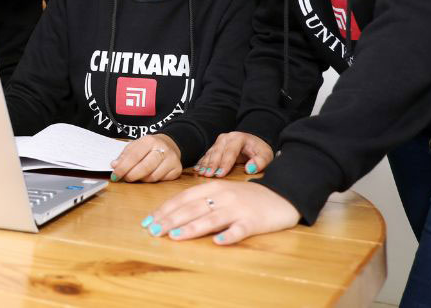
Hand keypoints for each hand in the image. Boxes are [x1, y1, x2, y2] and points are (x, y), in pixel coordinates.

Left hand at [111, 134, 182, 182]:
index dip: (123, 167)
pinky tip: (149, 176)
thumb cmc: (148, 147)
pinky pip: (161, 180)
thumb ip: (124, 156)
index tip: (115, 175)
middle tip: (125, 178)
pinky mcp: (177, 169)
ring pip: (153, 176)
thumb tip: (114, 165)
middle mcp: (162, 149)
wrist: (169, 145)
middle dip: (132, 175)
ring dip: (141, 179)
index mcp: (149, 140)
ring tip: (137, 176)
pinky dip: (152, 181)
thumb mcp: (135, 146)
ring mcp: (172, 159)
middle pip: (145, 167)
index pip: (134, 156)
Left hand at [141, 180, 299, 244]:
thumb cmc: (247, 197)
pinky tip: (218, 242)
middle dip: (171, 220)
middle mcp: (223, 196)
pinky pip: (240, 229)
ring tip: (175, 237)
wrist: (282, 195)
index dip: (165, 210)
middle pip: (193, 208)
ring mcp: (239, 209)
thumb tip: (174, 214)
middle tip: (154, 232)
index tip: (148, 221)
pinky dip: (229, 235)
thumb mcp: (222, 193)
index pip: (183, 198)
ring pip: (212, 218)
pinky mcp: (254, 222)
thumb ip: (201, 201)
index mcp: (213, 187)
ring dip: (192, 228)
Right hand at [194, 131, 272, 177]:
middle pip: (218, 151)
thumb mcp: (265, 156)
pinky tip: (198, 170)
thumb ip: (260, 162)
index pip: (231, 151)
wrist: (255, 144)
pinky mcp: (215, 147)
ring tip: (202, 174)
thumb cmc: (259, 151)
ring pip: (210, 153)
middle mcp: (227, 137)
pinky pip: (207, 155)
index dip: (225, 163)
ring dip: (205, 164)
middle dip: (213, 164)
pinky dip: (202, 162)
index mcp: (239, 138)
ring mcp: (220, 142)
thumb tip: (250, 169)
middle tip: (209, 175)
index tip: (221, 174)